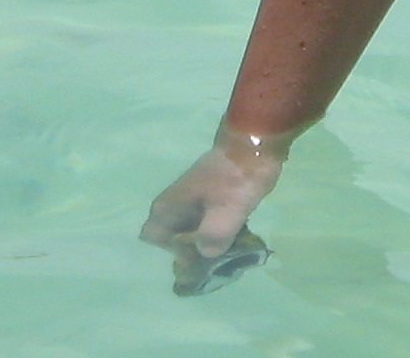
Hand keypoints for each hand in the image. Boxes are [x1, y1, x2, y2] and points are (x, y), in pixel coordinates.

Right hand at [141, 128, 288, 294]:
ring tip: (233, 256)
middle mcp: (173, 209)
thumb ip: (213, 236)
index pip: (154, 243)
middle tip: (220, 263)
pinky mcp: (208, 205)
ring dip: (210, 249)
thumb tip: (206, 254)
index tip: (197, 259)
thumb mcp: (227, 209)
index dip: (173, 255)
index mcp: (167, 209)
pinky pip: (207, 229)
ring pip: (193, 238)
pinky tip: (238, 244)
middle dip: (194, 257)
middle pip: (174, 244)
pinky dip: (220, 238)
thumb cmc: (236, 176)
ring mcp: (191, 206)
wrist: (255, 145)